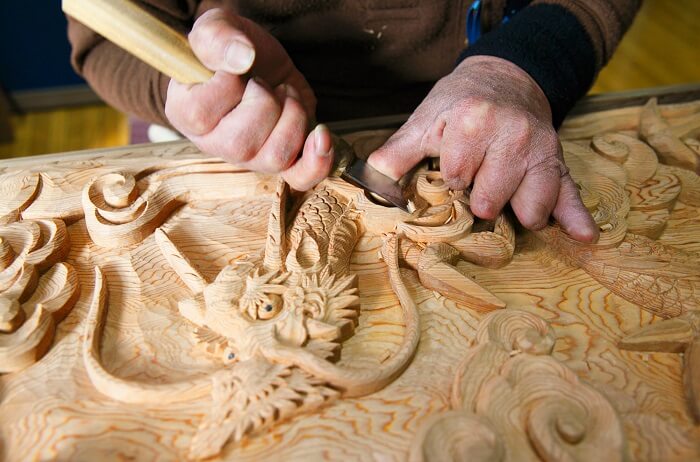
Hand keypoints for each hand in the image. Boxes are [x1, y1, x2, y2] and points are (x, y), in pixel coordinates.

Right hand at [165, 8, 333, 190]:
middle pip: (241, 144)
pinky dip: (317, 160)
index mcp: (186, 114)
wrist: (260, 60)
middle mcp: (215, 144)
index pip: (201, 114)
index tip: (235, 71)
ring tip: (286, 95)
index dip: (227, 86)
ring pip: (275, 156)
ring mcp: (250, 158)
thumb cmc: (232, 49)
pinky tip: (321, 135)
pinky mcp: (283, 161)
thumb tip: (241, 58)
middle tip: (264, 83)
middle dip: (265, 103)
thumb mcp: (217, 27)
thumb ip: (217, 36)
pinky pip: (300, 177)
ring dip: (292, 117)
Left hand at [367, 56, 597, 242]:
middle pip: (492, 202)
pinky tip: (585, 236)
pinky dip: (576, 218)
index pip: (456, 180)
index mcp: (474, 123)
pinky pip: (570, 195)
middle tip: (479, 178)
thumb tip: (371, 184)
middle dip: (480, 198)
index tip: (453, 168)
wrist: (505, 77)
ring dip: (516, 211)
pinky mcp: (559, 163)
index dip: (451, 180)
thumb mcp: (424, 121)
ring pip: (531, 209)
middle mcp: (513, 136)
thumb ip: (397, 153)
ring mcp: (541, 152)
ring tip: (506, 195)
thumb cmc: (459, 103)